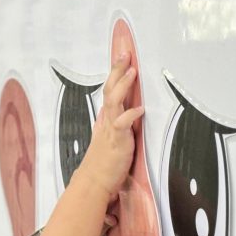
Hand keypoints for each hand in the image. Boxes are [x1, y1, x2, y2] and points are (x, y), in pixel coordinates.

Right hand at [75, 52, 144, 199]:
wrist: (94, 182)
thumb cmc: (104, 164)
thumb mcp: (110, 139)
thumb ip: (114, 124)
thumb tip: (119, 111)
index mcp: (106, 119)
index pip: (110, 90)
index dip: (115, 73)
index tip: (122, 58)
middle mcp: (107, 121)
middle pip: (110, 89)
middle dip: (117, 70)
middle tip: (125, 53)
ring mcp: (110, 129)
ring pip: (114, 101)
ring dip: (123, 85)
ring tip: (132, 71)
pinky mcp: (117, 141)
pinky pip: (122, 124)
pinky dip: (131, 114)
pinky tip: (140, 108)